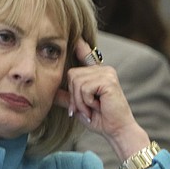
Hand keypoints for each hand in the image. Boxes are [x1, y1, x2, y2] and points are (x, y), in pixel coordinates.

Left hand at [55, 39, 149, 159]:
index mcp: (98, 74)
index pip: (86, 55)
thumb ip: (68, 98)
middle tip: (86, 108)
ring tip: (92, 109)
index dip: (81, 47)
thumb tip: (52, 93)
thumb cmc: (101, 120)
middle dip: (74, 96)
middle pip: (71, 74)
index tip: (77, 38)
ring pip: (76, 82)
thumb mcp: (80, 107)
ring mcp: (106, 73)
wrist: (117, 130)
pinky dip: (86, 101)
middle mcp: (103, 70)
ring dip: (80, 101)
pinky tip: (97, 106)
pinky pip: (84, 87)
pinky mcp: (108, 80)